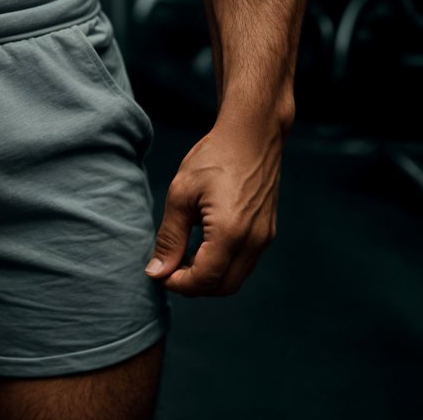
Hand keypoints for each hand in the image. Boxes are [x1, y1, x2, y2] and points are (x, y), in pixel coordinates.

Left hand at [144, 116, 283, 296]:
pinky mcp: (267, 232)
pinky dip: (223, 265)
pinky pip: (245, 262)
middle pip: (223, 287)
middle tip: (169, 269)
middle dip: (194, 286)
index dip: (178, 284)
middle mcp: (253, 241)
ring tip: (183, 258)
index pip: (204, 280)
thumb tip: (156, 271)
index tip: (158, 272)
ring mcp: (264, 238)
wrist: (251, 135)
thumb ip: (169, 237)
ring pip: (236, 278)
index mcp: (230, 232)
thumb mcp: (181, 193)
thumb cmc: (214, 158)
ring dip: (210, 277)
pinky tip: (203, 247)